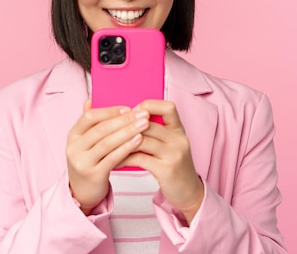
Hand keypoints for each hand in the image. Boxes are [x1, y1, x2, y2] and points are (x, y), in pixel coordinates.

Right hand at [66, 98, 150, 214]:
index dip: (109, 111)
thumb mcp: (84, 142)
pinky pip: (112, 158)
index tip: (128, 108)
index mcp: (73, 135)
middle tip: (143, 114)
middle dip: (124, 120)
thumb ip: (89, 122)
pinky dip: (127, 148)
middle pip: (101, 129)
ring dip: (128, 132)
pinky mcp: (93, 175)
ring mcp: (82, 162)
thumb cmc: (88, 161)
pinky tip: (139, 140)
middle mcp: (74, 148)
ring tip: (145, 124)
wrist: (82, 191)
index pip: (90, 117)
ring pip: (108, 143)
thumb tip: (90, 99)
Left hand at [122, 100, 203, 223]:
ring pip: (142, 140)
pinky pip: (139, 158)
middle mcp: (179, 139)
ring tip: (107, 145)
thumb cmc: (174, 165)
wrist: (188, 191)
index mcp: (179, 130)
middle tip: (110, 128)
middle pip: (148, 124)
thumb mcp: (170, 144)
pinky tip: (115, 161)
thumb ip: (156, 132)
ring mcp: (173, 154)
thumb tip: (129, 118)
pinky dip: (124, 158)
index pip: (168, 107)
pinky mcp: (166, 170)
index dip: (149, 105)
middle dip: (127, 125)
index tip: (132, 112)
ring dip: (121, 142)